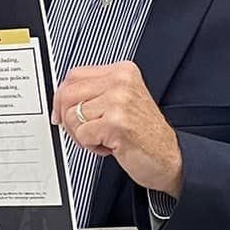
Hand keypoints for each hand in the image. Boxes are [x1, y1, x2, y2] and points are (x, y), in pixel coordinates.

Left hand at [51, 63, 182, 195]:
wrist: (170, 158)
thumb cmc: (144, 133)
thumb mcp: (122, 101)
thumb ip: (95, 92)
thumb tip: (59, 98)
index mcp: (122, 71)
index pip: (74, 76)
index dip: (61, 97)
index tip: (61, 113)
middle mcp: (121, 81)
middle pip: (68, 94)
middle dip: (68, 119)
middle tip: (84, 132)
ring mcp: (119, 101)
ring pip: (72, 116)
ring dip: (82, 135)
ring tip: (103, 138)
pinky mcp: (116, 123)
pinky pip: (82, 135)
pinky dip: (91, 146)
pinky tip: (110, 146)